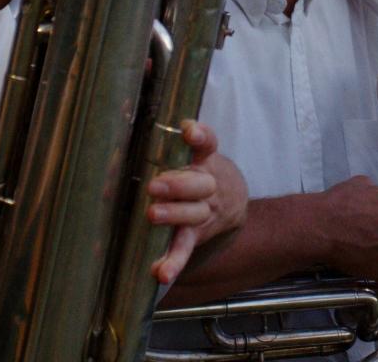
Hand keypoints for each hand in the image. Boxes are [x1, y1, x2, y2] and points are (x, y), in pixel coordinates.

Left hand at [145, 121, 247, 284]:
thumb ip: (174, 133)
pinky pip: (185, 249)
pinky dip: (174, 262)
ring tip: (152, 214)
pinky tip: (160, 273)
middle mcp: (208, 185)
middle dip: (178, 185)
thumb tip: (142, 105)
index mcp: (206, 159)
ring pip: (193, 215)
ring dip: (173, 215)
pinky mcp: (195, 235)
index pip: (208, 143)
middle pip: (199, 184)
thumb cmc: (200, 167)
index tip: (189, 131)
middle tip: (155, 184)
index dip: (200, 136)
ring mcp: (204, 212)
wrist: (234, 200)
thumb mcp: (196, 148)